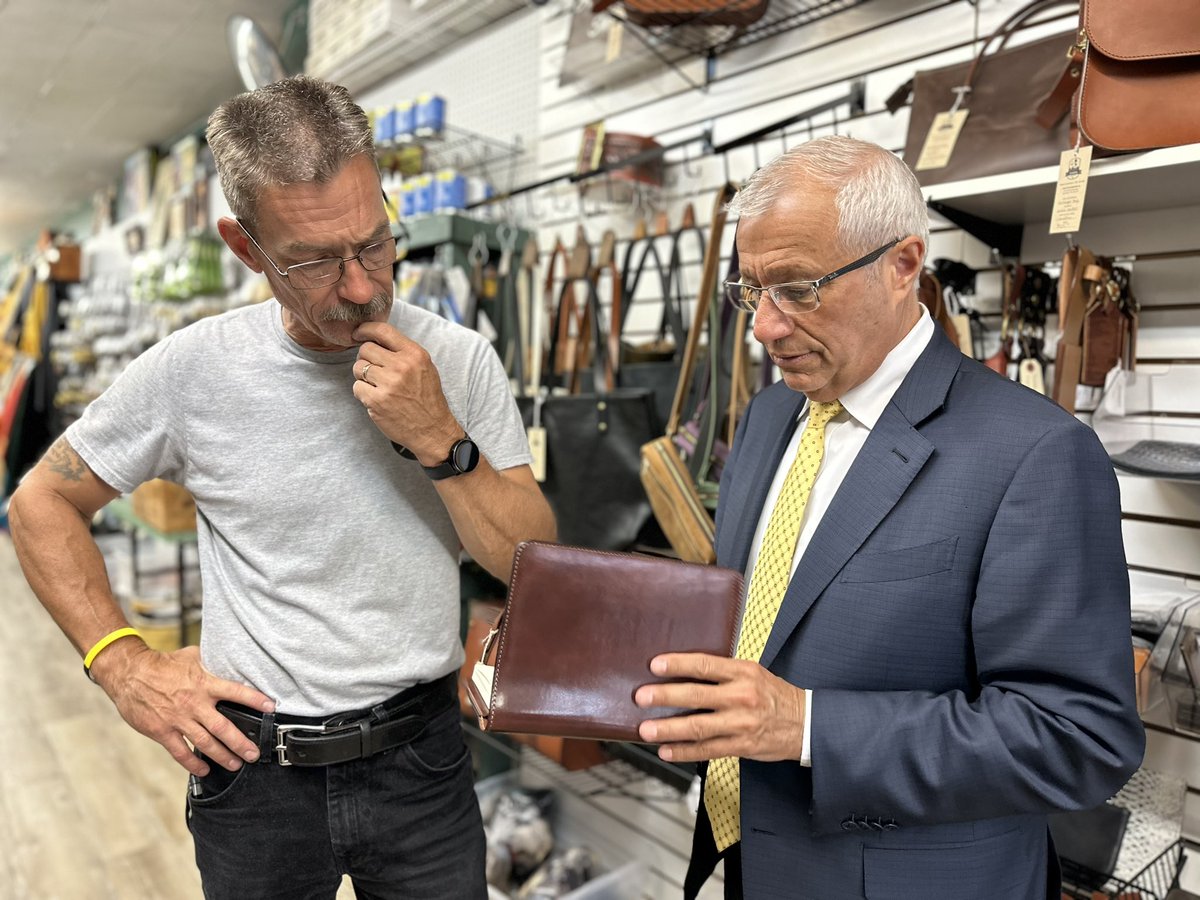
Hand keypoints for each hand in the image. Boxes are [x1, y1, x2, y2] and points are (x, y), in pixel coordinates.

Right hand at [92, 643, 275, 776]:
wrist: (129, 673)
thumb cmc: (162, 664)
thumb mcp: (191, 656)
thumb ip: (211, 663)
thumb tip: (229, 659)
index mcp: (204, 683)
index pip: (236, 692)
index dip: (255, 700)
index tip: (270, 708)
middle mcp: (194, 703)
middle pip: (223, 727)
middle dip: (241, 743)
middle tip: (254, 754)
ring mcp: (178, 719)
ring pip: (205, 743)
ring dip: (223, 756)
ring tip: (236, 764)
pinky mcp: (162, 731)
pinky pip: (180, 752)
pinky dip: (193, 763)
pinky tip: (203, 770)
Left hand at [352, 321, 461, 464]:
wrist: (433, 430)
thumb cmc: (427, 398)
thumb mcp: (424, 367)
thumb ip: (402, 351)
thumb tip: (374, 338)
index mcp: (415, 354)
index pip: (383, 331)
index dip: (365, 329)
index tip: (359, 333)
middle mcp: (402, 367)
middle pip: (365, 349)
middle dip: (366, 358)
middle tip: (375, 370)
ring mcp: (388, 384)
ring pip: (358, 367)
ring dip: (363, 376)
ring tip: (377, 385)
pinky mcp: (376, 401)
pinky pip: (357, 387)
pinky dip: (363, 392)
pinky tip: (376, 398)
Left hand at [634, 653, 805, 763]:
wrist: (805, 723)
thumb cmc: (773, 695)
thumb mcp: (752, 673)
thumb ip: (722, 673)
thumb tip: (682, 671)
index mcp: (742, 672)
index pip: (704, 665)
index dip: (678, 664)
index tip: (655, 665)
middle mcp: (741, 696)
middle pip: (696, 696)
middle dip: (665, 697)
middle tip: (641, 697)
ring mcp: (741, 723)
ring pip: (698, 727)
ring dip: (668, 729)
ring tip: (646, 730)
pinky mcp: (741, 746)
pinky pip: (708, 750)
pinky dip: (684, 751)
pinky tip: (666, 751)